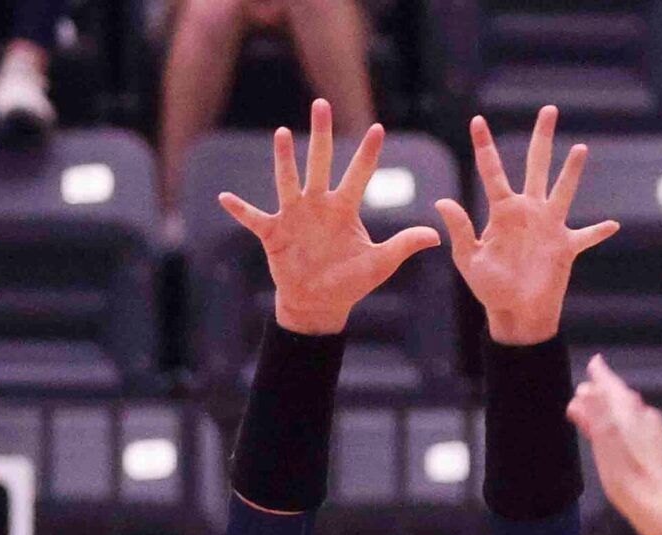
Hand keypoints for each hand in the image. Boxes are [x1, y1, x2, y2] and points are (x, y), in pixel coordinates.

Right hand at [219, 101, 441, 337]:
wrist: (319, 304)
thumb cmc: (349, 283)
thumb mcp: (380, 264)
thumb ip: (404, 245)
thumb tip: (437, 236)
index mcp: (344, 209)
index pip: (359, 174)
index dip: (368, 154)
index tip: (378, 129)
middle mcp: (318, 205)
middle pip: (320, 162)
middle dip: (321, 134)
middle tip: (322, 103)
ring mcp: (294, 217)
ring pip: (288, 180)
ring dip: (285, 158)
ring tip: (282, 133)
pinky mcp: (274, 234)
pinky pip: (254, 218)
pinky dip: (239, 209)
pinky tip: (224, 197)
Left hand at [436, 106, 618, 346]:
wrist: (514, 314)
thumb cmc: (489, 289)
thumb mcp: (469, 260)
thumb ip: (460, 230)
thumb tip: (442, 201)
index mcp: (502, 211)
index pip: (492, 171)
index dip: (485, 146)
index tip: (477, 120)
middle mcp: (528, 211)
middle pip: (536, 165)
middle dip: (541, 138)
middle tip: (548, 109)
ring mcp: (549, 227)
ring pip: (564, 190)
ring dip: (572, 171)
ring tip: (580, 148)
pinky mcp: (566, 246)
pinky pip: (587, 235)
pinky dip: (598, 231)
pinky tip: (613, 224)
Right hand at [567, 352, 661, 527]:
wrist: (654, 504)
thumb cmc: (629, 478)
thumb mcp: (605, 441)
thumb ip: (596, 412)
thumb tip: (587, 389)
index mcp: (629, 413)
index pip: (611, 385)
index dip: (600, 374)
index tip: (594, 362)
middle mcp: (641, 418)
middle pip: (617, 398)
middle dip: (598, 394)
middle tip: (581, 394)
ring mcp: (647, 432)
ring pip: (622, 413)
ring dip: (604, 410)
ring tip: (588, 414)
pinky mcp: (648, 447)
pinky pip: (628, 427)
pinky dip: (613, 424)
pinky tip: (607, 436)